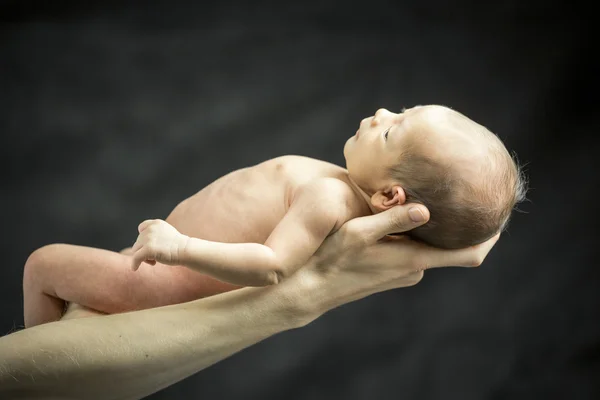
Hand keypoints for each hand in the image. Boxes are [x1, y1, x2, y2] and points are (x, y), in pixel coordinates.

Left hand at [130, 219, 188, 270]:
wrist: (186, 250)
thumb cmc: (179, 245)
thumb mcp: (166, 234)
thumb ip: (155, 235)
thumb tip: (142, 245)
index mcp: (156, 223)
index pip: (142, 228)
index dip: (143, 237)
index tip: (149, 245)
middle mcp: (150, 229)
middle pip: (138, 241)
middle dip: (144, 250)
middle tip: (156, 258)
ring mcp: (149, 238)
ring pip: (136, 250)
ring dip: (143, 257)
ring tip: (154, 261)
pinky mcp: (148, 249)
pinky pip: (135, 258)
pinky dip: (134, 264)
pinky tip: (135, 268)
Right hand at [300, 204, 499, 309]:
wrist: (308, 290)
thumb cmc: (330, 260)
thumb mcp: (357, 234)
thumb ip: (391, 221)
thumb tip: (426, 210)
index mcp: (413, 258)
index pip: (470, 254)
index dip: (491, 237)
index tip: (503, 214)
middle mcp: (415, 268)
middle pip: (452, 244)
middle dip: (459, 222)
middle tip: (465, 188)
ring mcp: (404, 271)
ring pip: (430, 244)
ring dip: (434, 225)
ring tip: (436, 193)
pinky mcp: (391, 270)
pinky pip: (414, 247)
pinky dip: (416, 231)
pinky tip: (405, 210)